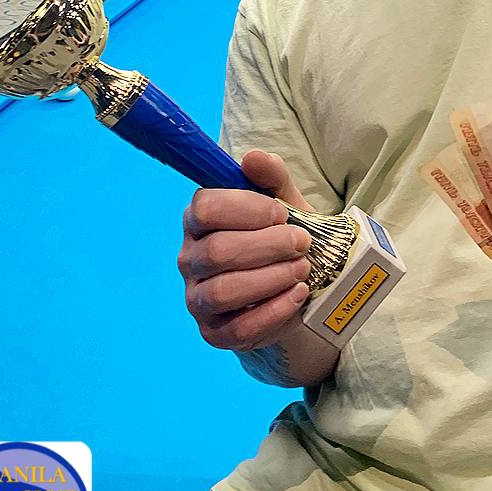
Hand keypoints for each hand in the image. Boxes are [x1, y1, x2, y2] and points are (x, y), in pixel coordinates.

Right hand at [178, 151, 314, 352]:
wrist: (294, 285)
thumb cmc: (281, 237)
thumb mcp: (284, 204)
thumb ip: (272, 178)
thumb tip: (254, 158)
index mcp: (199, 221)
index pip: (204, 208)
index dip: (247, 209)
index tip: (281, 213)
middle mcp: (190, 259)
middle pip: (217, 252)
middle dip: (268, 245)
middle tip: (301, 242)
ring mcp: (198, 299)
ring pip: (224, 291)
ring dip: (271, 278)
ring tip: (301, 269)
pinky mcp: (214, 333)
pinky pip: (238, 329)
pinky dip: (274, 311)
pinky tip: (297, 294)